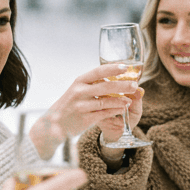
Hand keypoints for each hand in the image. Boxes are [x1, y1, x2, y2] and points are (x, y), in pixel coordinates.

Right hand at [30, 64, 144, 157]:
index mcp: (79, 81)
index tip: (126, 66)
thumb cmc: (70, 104)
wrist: (55, 123)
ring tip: (130, 99)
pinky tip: (123, 108)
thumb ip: (94, 85)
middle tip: (134, 84)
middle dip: (122, 85)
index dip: (113, 68)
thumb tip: (116, 79)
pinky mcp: (85, 119)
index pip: (98, 72)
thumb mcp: (78, 90)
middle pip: (105, 86)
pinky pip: (104, 113)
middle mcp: (79, 92)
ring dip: (121, 100)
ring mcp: (82, 106)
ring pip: (106, 101)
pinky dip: (115, 110)